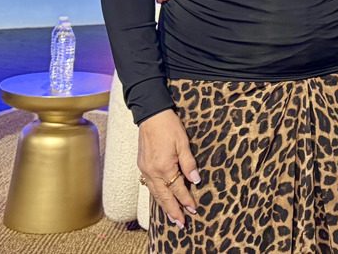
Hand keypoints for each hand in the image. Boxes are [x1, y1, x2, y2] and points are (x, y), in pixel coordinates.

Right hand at [137, 109, 199, 227]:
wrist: (151, 114)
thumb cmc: (169, 126)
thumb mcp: (183, 142)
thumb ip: (189, 163)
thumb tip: (195, 180)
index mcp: (164, 166)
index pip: (177, 188)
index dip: (186, 199)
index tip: (193, 209)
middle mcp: (152, 171)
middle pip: (164, 196)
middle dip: (173, 210)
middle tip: (181, 223)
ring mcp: (145, 169)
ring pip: (155, 193)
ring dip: (164, 206)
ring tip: (172, 217)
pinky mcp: (142, 165)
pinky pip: (149, 186)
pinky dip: (156, 195)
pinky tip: (161, 199)